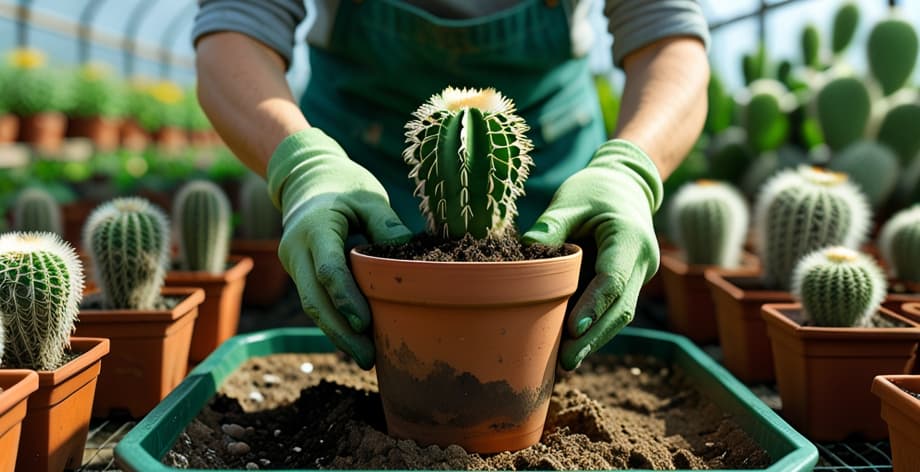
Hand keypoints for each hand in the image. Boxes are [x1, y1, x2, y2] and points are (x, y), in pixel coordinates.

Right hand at [267, 128, 411, 368]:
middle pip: (315, 300)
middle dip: (341, 332)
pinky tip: (356, 341)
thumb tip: (408, 257)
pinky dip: (334, 321)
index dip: (346, 298)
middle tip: (368, 358)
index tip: (365, 324)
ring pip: (313, 306)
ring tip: (366, 358)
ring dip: (337, 333)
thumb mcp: (367, 196)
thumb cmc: (343, 185)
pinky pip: (316, 301)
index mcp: (314, 228)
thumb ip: (385, 223)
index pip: (328, 269)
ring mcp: (294, 265)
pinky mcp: (300, 274)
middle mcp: (296, 250)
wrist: (305, 178)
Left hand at [522, 139, 662, 369]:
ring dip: (595, 339)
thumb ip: (553, 224)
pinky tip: (572, 346)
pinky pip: (614, 309)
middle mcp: (643, 262)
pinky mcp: (630, 284)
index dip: (594, 305)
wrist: (626, 187)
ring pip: (620, 314)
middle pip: (621, 307)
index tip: (573, 329)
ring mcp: (641, 276)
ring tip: (566, 362)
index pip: (614, 279)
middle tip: (566, 362)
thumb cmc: (595, 191)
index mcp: (630, 238)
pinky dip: (595, 328)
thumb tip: (528, 248)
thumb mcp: (572, 199)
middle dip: (594, 337)